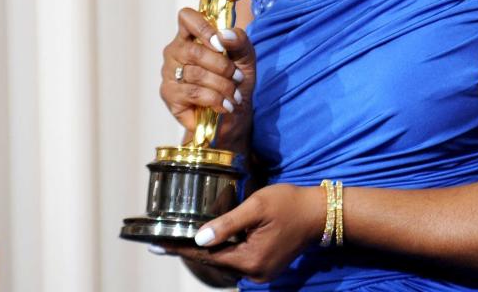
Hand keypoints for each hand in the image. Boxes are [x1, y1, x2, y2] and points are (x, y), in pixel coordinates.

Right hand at [160, 8, 256, 143]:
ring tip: (234, 95)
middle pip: (193, 51)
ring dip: (222, 86)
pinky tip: (224, 105)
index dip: (203, 27)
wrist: (234, 114)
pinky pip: (193, 93)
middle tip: (237, 77)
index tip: (221, 45)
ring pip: (195, 74)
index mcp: (191, 35)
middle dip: (222, 66)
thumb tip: (223, 35)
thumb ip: (239, 40)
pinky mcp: (169, 95)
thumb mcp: (245, 56)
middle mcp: (175, 51)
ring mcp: (169, 73)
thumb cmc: (235, 80)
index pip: (186, 17)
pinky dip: (215, 99)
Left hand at [163, 184, 323, 283]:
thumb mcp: (256, 207)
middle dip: (190, 249)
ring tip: (181, 238)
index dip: (180, 249)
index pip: (207, 256)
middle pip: (214, 261)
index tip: (157, 246)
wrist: (320, 213)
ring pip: (225, 261)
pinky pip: (238, 259)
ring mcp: (261, 272)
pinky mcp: (266, 265)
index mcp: (251, 259)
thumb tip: (199, 238)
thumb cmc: (289, 203)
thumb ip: (227, 224)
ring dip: (207, 249)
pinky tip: (211, 238)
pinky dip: (223, 249)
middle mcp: (255, 272)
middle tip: (164, 240)